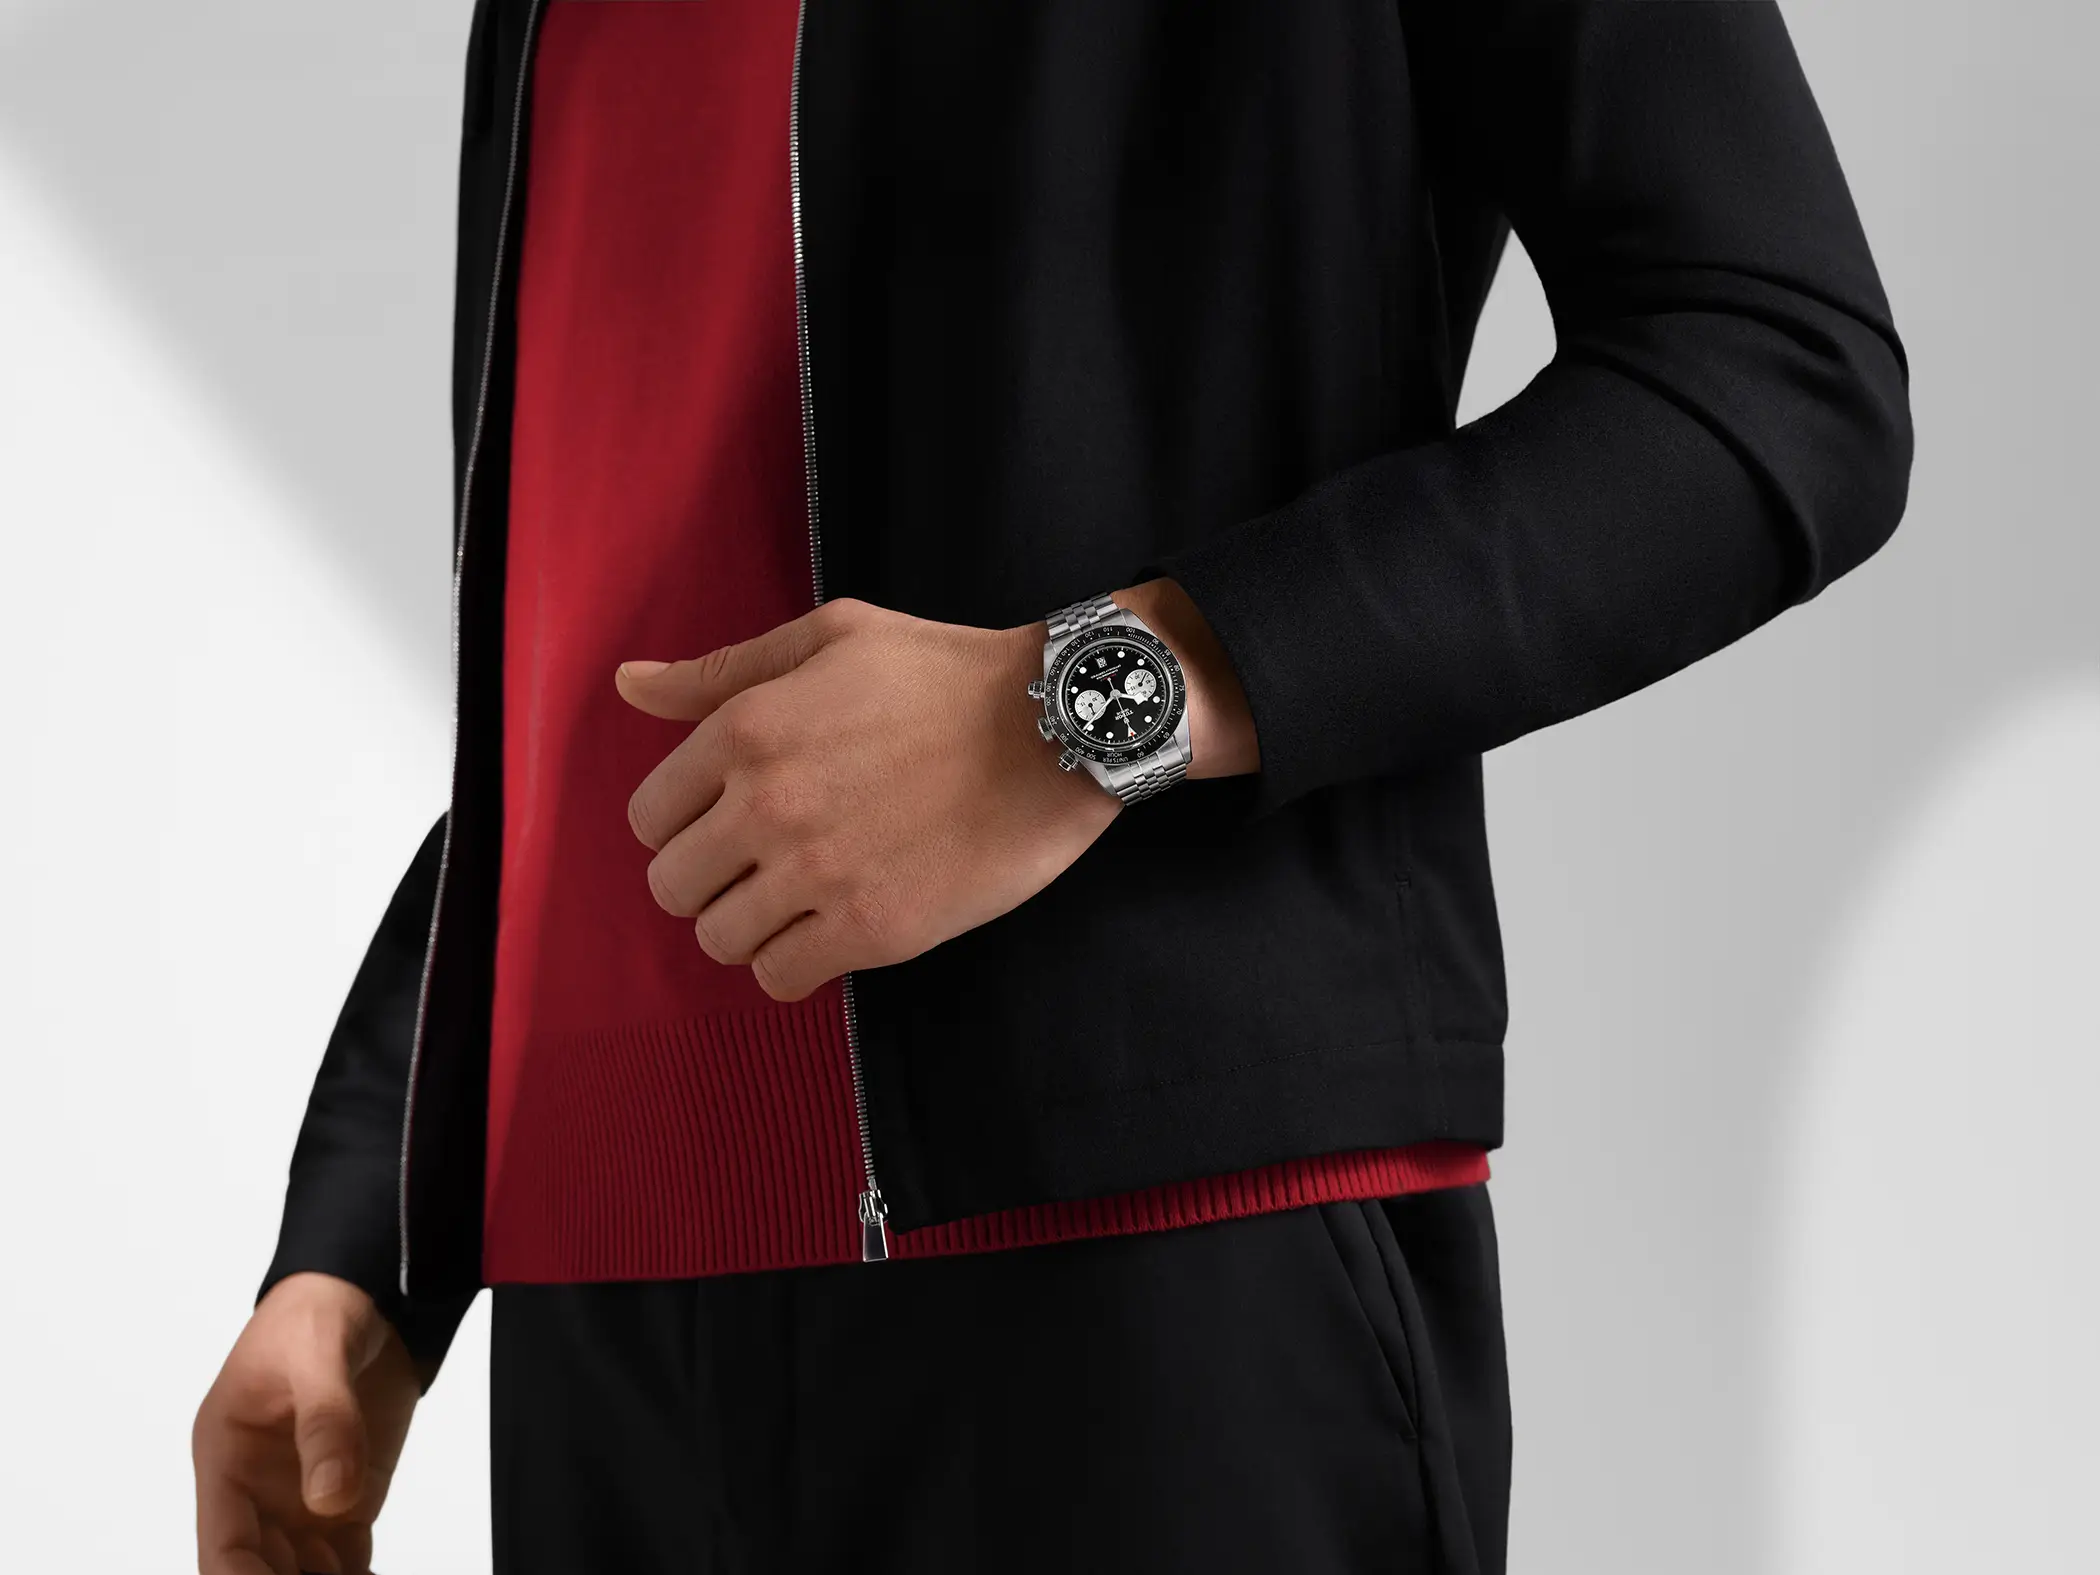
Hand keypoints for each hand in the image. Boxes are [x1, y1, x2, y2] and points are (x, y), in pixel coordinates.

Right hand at [193, 1274, 417, 1574]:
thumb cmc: (316, 1312)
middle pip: (262, 1569)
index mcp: (227, 1456)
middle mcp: (258, 1491)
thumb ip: (325, 1422)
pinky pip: (347, 1559)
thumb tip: (331, 1499)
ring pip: (304, 1573)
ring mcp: (304, 1499)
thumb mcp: (316, 1352)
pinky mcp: (348, 1497)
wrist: (367, 1295)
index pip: (223, 1544)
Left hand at [619, 598, 1117, 998]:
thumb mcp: (831, 637)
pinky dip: (793, 963)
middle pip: (673, 886)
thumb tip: (627, 687)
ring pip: (720, 939)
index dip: (683, 824)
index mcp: (746, 730)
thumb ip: (720, 670)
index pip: (650, 817)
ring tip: (800, 901)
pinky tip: (829, 932)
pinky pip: (781, 978)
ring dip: (750, 926)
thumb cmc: (946, 673)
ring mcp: (817, 872)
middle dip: (709, 880)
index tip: (729, 823)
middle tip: (763, 867)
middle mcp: (766, 805)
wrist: (1054, 729)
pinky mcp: (871, 928)